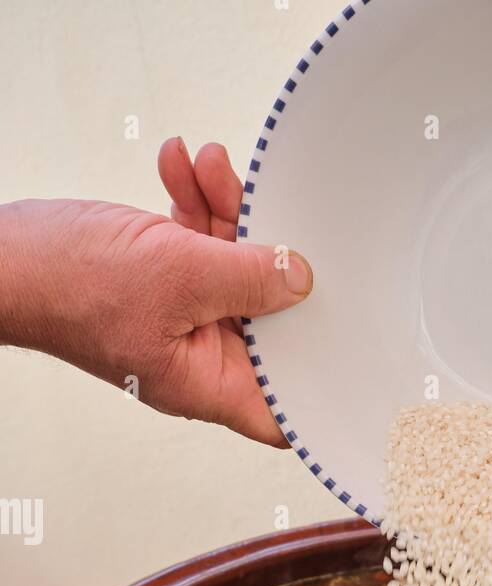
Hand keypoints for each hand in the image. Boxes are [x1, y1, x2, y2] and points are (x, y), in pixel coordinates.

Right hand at [0, 147, 311, 445]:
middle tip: (263, 205)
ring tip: (210, 165)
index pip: (281, 412)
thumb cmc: (69, 285)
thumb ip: (249, 276)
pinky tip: (181, 164)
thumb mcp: (178, 274)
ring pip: (233, 266)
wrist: (2, 255)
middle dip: (268, 254)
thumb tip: (303, 278)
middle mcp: (200, 356)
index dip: (318, 391)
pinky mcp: (162, 281)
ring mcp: (181, 318)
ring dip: (226, 210)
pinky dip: (194, 205)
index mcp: (207, 382)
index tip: (354, 353)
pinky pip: (196, 244)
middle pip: (267, 316)